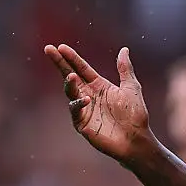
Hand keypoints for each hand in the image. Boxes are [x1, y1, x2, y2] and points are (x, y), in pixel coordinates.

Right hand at [44, 44, 151, 162]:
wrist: (137, 139)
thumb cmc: (135, 115)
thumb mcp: (131, 88)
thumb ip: (125, 69)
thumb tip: (124, 49)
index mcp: (99, 85)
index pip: (81, 68)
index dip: (71, 57)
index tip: (60, 46)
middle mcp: (88, 95)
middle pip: (70, 76)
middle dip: (59, 63)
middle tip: (49, 49)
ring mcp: (84, 109)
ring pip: (70, 92)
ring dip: (69, 84)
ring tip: (71, 76)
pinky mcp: (82, 123)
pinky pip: (76, 111)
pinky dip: (78, 104)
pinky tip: (86, 99)